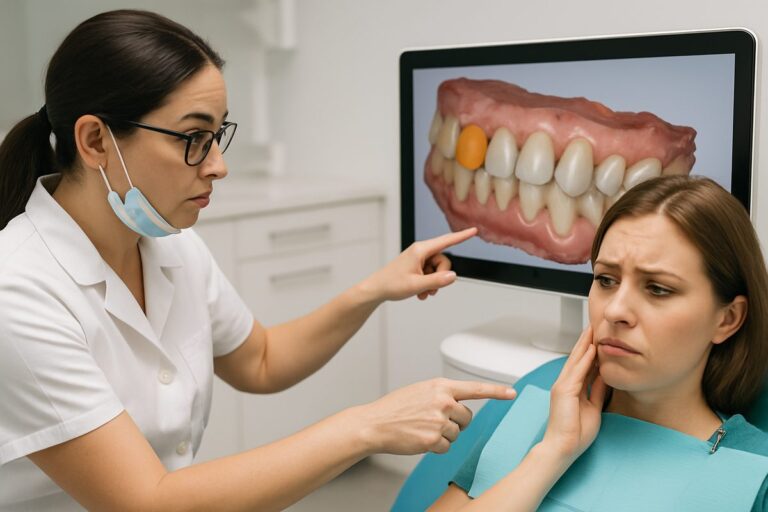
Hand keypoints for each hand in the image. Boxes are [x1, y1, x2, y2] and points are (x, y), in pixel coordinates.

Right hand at [355, 378, 516, 455]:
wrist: (375, 423)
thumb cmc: (395, 408)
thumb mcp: (421, 391)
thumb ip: (442, 394)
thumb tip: (458, 406)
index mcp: (440, 386)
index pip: (475, 388)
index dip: (496, 391)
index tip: (512, 393)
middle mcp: (443, 401)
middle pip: (467, 418)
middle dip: (455, 422)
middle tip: (434, 421)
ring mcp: (438, 421)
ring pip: (456, 434)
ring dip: (443, 435)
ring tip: (422, 428)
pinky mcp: (433, 440)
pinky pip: (446, 447)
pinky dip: (435, 446)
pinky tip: (420, 439)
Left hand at [360, 227, 476, 302]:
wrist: (376, 289)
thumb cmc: (391, 284)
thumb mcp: (416, 285)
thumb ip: (436, 281)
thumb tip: (453, 276)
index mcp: (420, 250)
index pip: (446, 241)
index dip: (461, 236)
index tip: (474, 230)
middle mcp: (420, 251)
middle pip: (444, 261)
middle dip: (440, 276)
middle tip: (429, 289)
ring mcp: (418, 259)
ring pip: (438, 269)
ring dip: (433, 283)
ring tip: (422, 293)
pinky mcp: (416, 266)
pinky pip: (431, 273)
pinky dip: (428, 284)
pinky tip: (419, 292)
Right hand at [541, 325, 607, 461]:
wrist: (562, 447)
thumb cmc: (575, 433)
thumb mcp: (593, 407)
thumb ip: (597, 390)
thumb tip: (604, 375)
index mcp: (571, 389)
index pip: (582, 365)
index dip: (589, 351)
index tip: (597, 338)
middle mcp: (564, 384)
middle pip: (577, 358)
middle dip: (585, 341)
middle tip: (593, 326)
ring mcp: (562, 386)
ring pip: (576, 360)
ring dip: (584, 344)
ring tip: (592, 330)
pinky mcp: (564, 391)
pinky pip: (577, 372)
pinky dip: (585, 359)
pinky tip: (591, 348)